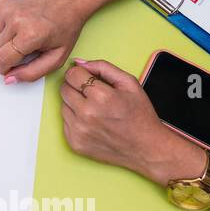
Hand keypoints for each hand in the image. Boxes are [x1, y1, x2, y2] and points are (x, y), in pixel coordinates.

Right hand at [0, 0, 92, 82]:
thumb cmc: (65, 26)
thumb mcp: (56, 57)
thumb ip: (32, 73)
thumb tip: (9, 78)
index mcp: (30, 34)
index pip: (2, 59)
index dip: (4, 68)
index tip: (10, 68)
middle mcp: (16, 19)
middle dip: (8, 54)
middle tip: (28, 48)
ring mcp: (7, 8)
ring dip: (6, 41)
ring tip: (25, 34)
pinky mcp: (3, 2)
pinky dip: (4, 28)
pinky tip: (21, 24)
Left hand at [60, 59, 199, 180]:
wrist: (146, 148)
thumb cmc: (140, 115)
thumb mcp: (129, 83)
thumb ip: (103, 67)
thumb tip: (79, 62)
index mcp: (101, 97)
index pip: (72, 75)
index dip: (79, 73)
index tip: (86, 76)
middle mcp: (87, 114)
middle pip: (64, 89)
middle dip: (75, 86)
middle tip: (92, 93)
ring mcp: (79, 130)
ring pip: (63, 105)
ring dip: (75, 103)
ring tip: (95, 108)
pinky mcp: (75, 143)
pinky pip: (65, 122)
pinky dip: (75, 119)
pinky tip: (92, 121)